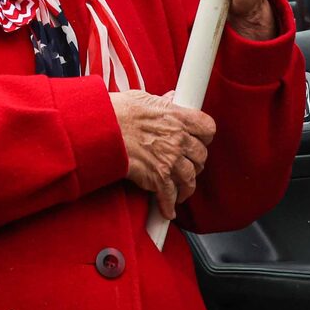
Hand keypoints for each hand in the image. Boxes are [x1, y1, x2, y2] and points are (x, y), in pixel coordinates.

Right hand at [111, 89, 216, 221]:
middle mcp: (178, 139)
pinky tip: (168, 210)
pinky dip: (169, 206)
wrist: (103, 129)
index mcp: (178, 117)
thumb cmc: (118, 112)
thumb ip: (161, 103)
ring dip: (187, 186)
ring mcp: (170, 159)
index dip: (204, 136)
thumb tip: (169, 99)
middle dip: (195, 162)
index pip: (207, 128)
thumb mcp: (143, 99)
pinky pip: (169, 195)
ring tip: (181, 190)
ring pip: (190, 178)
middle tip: (188, 164)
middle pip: (201, 155)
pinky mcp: (157, 177)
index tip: (200, 140)